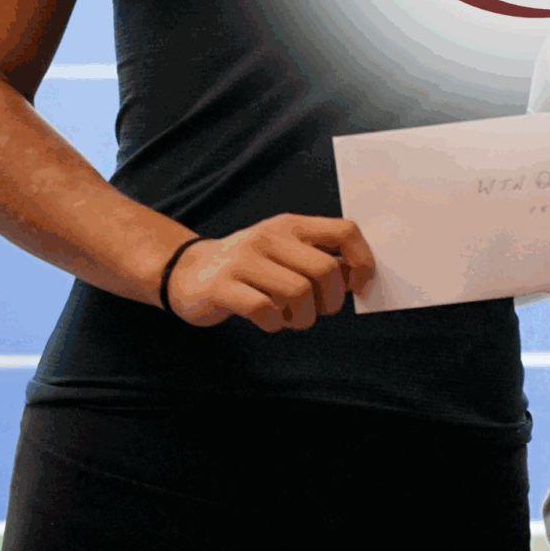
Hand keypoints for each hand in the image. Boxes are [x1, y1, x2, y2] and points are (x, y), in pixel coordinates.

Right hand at [164, 214, 375, 333]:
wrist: (187, 271)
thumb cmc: (247, 267)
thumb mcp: (284, 251)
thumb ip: (319, 258)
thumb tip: (359, 276)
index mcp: (291, 225)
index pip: (345, 231)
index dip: (362, 261)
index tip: (359, 286)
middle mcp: (269, 237)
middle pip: (326, 270)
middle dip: (330, 301)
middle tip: (315, 311)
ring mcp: (244, 260)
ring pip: (299, 293)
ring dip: (302, 318)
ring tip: (288, 317)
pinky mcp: (223, 286)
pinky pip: (265, 311)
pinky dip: (274, 325)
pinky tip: (268, 321)